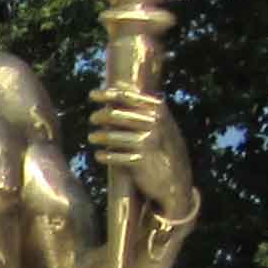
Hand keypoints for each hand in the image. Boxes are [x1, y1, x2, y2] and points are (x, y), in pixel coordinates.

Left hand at [88, 89, 196, 218]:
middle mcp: (153, 124)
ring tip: (92, 137)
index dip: (106, 94)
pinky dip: (104, 156)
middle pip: (115, 115)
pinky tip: (99, 156)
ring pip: (111, 136)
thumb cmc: (163, 148)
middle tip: (92, 118)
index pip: (127, 97)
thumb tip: (119, 87)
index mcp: (157, 111)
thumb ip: (143, 107)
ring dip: (98, 136)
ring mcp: (146, 142)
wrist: (175, 180)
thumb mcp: (160, 125)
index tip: (92, 94)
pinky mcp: (139, 161)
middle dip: (100, 116)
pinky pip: (113, 156)